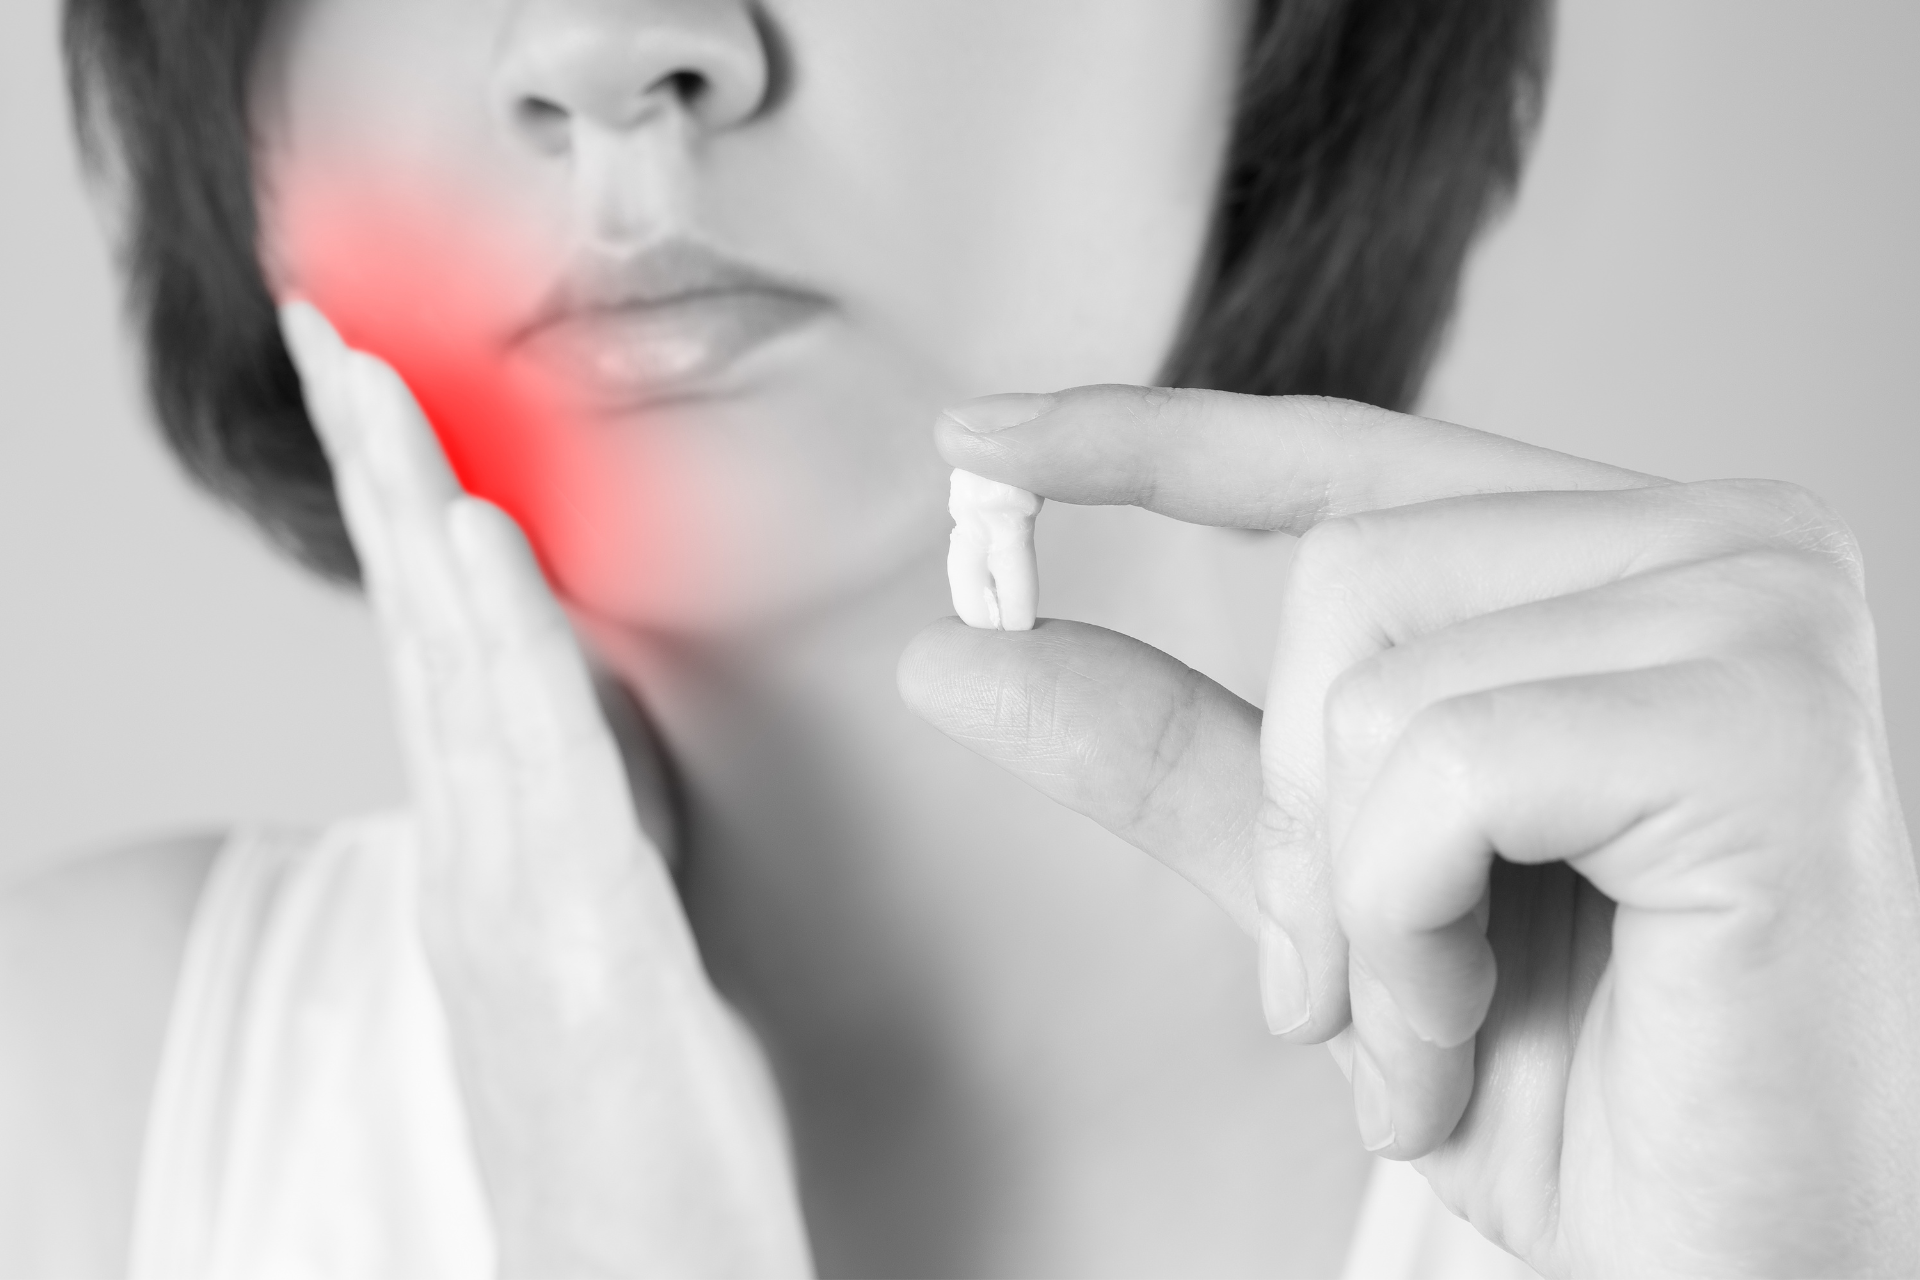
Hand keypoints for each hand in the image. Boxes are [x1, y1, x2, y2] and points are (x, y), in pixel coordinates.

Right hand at [279, 303, 811, 1278]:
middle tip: (337, 335)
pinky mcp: (580, 943)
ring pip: (461, 676)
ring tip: (383, 387)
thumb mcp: (617, 936)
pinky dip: (501, 645)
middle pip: (424, 632)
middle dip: (381, 472)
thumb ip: (596, 819)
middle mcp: (482, 856)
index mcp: (496, 848)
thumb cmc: (633, 1121)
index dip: (405, 511)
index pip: (441, 646)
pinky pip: (541, 766)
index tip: (382, 393)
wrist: (631, 1276)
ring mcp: (515, 897)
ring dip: (418, 519)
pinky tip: (477, 550)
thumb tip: (599, 712)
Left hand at [900, 385, 1919, 1275]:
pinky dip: (1408, 932)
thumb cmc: (1562, 1079)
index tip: (980, 440)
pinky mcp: (1765, 722)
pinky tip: (1475, 1034)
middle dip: (1297, 813)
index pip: (1352, 459)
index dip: (1154, 442)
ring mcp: (1761, 615)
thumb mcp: (1322, 889)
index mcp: (1622, 564)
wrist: (1717, 1268)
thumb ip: (1166, 750)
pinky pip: (1443, 768)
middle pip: (1345, 572)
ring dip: (1354, 907)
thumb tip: (952, 655)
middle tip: (1353, 983)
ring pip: (1377, 678)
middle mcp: (1719, 544)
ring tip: (1439, 1026)